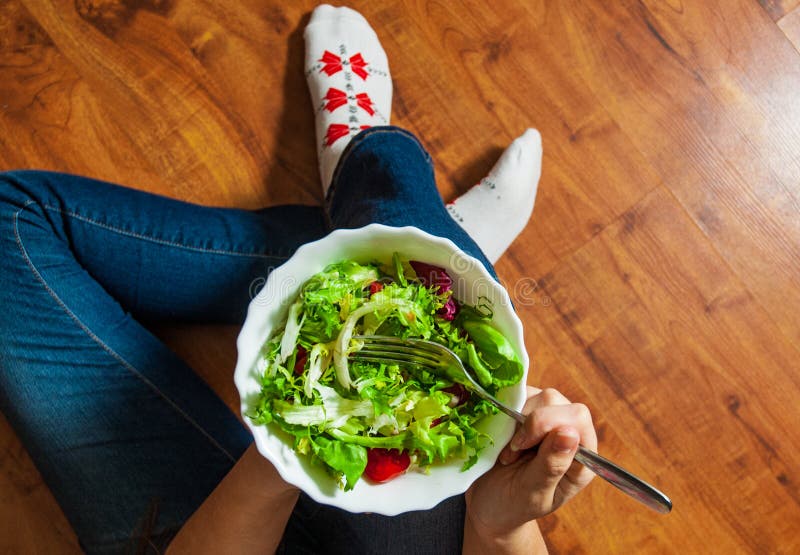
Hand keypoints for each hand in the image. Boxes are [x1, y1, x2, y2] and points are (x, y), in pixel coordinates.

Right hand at [465, 387, 596, 537]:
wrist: (489, 504)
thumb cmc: (514, 504)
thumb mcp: (533, 493)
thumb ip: (552, 465)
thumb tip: (570, 432)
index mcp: (582, 458)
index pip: (577, 418)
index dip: (548, 423)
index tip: (522, 446)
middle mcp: (569, 434)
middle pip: (555, 401)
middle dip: (528, 423)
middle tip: (513, 452)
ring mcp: (548, 420)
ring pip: (537, 395)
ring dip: (515, 421)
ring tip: (508, 450)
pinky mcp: (527, 411)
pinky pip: (519, 395)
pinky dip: (505, 412)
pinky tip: (502, 437)